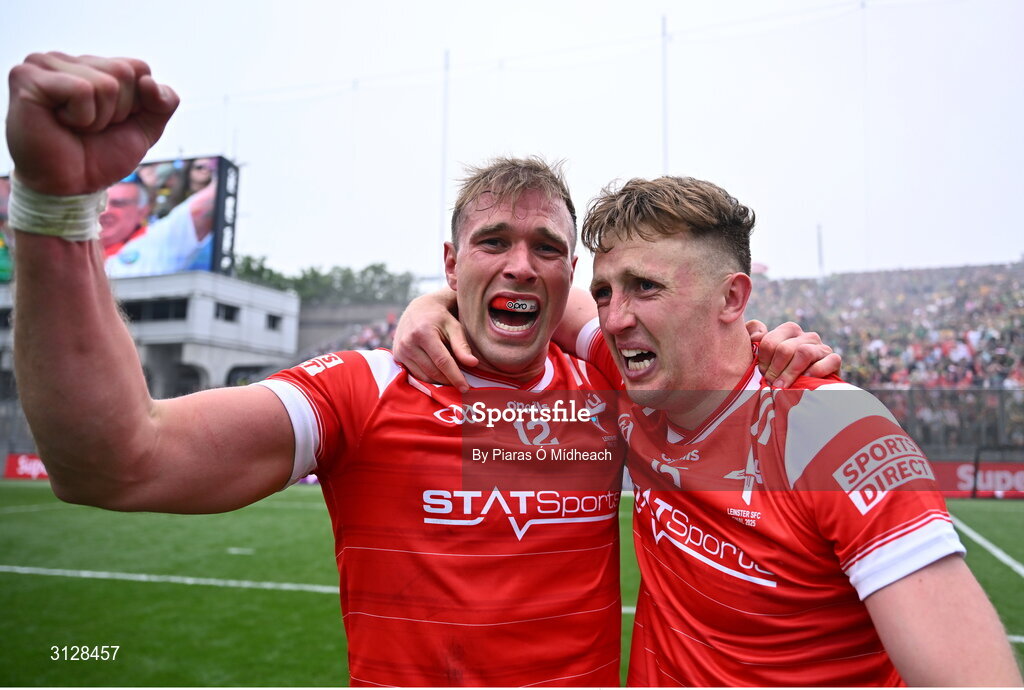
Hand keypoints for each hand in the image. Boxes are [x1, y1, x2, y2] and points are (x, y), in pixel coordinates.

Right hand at [6, 52, 178, 195]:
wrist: (70, 187)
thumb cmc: (100, 156)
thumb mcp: (144, 129)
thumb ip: (163, 103)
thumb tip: (149, 81)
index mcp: (91, 65)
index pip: (139, 68)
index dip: (137, 104)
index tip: (112, 122)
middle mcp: (66, 59)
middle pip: (124, 72)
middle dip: (118, 111)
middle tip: (90, 127)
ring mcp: (43, 64)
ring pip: (106, 83)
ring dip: (99, 118)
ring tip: (75, 127)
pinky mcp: (28, 77)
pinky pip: (82, 90)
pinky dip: (82, 117)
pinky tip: (61, 123)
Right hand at [392, 290, 477, 391]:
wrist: (418, 309)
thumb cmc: (440, 318)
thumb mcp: (454, 327)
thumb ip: (462, 346)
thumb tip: (473, 363)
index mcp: (423, 333)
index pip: (442, 361)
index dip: (455, 376)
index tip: (465, 387)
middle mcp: (408, 342)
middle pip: (432, 371)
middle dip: (448, 380)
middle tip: (461, 383)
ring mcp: (400, 350)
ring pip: (423, 376)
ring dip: (438, 381)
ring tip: (450, 378)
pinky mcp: (397, 356)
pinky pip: (414, 374)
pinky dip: (427, 378)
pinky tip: (438, 375)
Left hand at [746, 320, 841, 387]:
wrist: (806, 389)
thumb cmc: (779, 371)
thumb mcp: (763, 354)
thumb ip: (753, 335)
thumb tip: (757, 336)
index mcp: (788, 330)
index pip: (769, 341)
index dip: (763, 361)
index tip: (762, 373)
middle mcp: (806, 335)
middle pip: (785, 349)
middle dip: (775, 370)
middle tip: (771, 383)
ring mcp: (821, 347)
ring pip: (804, 352)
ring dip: (790, 373)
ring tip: (783, 387)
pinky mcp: (834, 359)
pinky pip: (828, 361)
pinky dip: (815, 372)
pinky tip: (806, 381)